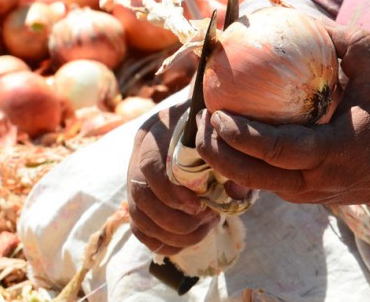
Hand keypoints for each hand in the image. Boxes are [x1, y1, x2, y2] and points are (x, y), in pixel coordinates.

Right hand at [127, 102, 219, 255]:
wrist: (204, 127)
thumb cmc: (214, 131)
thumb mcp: (223, 137)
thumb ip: (230, 160)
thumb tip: (234, 192)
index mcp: (157, 133)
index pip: (149, 166)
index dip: (170, 193)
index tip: (198, 206)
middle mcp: (139, 155)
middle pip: (140, 198)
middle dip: (174, 220)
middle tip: (207, 219)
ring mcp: (135, 179)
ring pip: (139, 218)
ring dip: (172, 234)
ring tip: (205, 227)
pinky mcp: (140, 200)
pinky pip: (140, 230)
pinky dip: (164, 242)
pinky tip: (190, 237)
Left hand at [195, 25, 369, 206]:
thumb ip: (351, 45)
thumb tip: (309, 20)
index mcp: (333, 153)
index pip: (278, 151)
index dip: (242, 137)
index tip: (216, 114)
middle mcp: (314, 181)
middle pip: (252, 175)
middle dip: (216, 152)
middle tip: (199, 120)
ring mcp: (304, 194)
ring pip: (250, 182)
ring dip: (220, 158)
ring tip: (202, 127)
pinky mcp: (298, 196)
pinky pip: (261, 179)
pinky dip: (238, 159)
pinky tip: (224, 134)